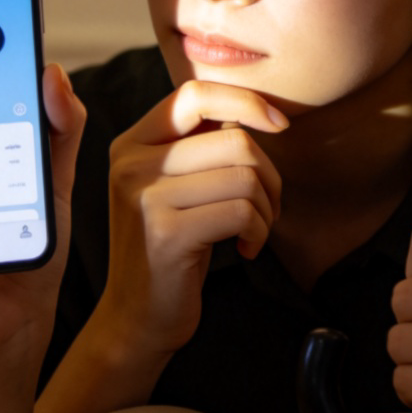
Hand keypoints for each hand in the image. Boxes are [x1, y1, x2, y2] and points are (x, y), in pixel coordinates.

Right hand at [99, 79, 286, 361]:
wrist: (135, 318)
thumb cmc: (169, 247)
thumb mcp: (171, 186)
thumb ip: (197, 144)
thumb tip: (254, 109)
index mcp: (132, 143)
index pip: (195, 94)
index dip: (246, 101)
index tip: (280, 124)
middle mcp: (131, 163)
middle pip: (233, 139)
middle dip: (268, 175)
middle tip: (266, 208)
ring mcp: (145, 197)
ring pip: (243, 176)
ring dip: (266, 208)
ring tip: (253, 230)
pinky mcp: (166, 233)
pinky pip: (241, 212)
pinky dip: (258, 232)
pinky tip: (245, 249)